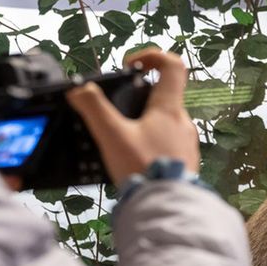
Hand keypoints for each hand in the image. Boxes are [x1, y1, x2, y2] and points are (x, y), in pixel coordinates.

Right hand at [67, 49, 199, 187]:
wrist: (165, 209)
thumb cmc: (142, 170)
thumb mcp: (112, 135)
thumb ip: (94, 108)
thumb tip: (79, 89)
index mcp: (169, 109)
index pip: (173, 65)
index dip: (152, 56)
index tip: (132, 65)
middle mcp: (183, 123)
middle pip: (164, 97)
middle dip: (139, 99)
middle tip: (117, 112)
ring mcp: (187, 145)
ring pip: (165, 124)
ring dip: (144, 125)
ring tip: (122, 141)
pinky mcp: (185, 164)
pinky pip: (167, 146)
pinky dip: (150, 147)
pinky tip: (133, 161)